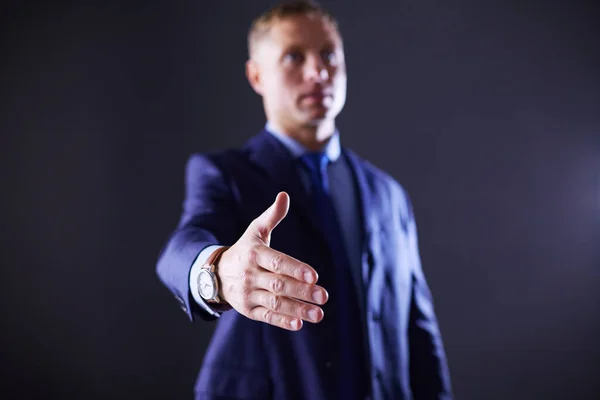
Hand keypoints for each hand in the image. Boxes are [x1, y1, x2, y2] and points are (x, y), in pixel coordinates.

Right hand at [216, 192, 327, 330]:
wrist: (216, 274)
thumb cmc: (245, 249)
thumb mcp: (255, 231)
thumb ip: (272, 216)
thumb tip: (284, 195)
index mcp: (254, 254)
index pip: (277, 262)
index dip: (295, 269)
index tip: (314, 276)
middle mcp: (250, 275)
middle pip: (279, 285)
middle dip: (303, 291)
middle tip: (324, 296)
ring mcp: (248, 294)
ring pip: (275, 303)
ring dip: (298, 309)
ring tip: (319, 314)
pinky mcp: (248, 310)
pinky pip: (267, 316)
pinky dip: (282, 321)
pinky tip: (299, 324)